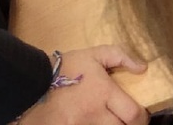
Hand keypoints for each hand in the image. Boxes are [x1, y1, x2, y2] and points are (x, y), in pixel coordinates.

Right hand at [19, 45, 147, 124]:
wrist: (30, 83)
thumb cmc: (65, 68)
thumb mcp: (95, 54)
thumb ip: (121, 56)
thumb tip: (143, 68)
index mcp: (103, 93)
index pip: (132, 115)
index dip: (142, 119)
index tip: (141, 116)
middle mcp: (92, 114)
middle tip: (125, 120)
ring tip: (107, 120)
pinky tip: (93, 123)